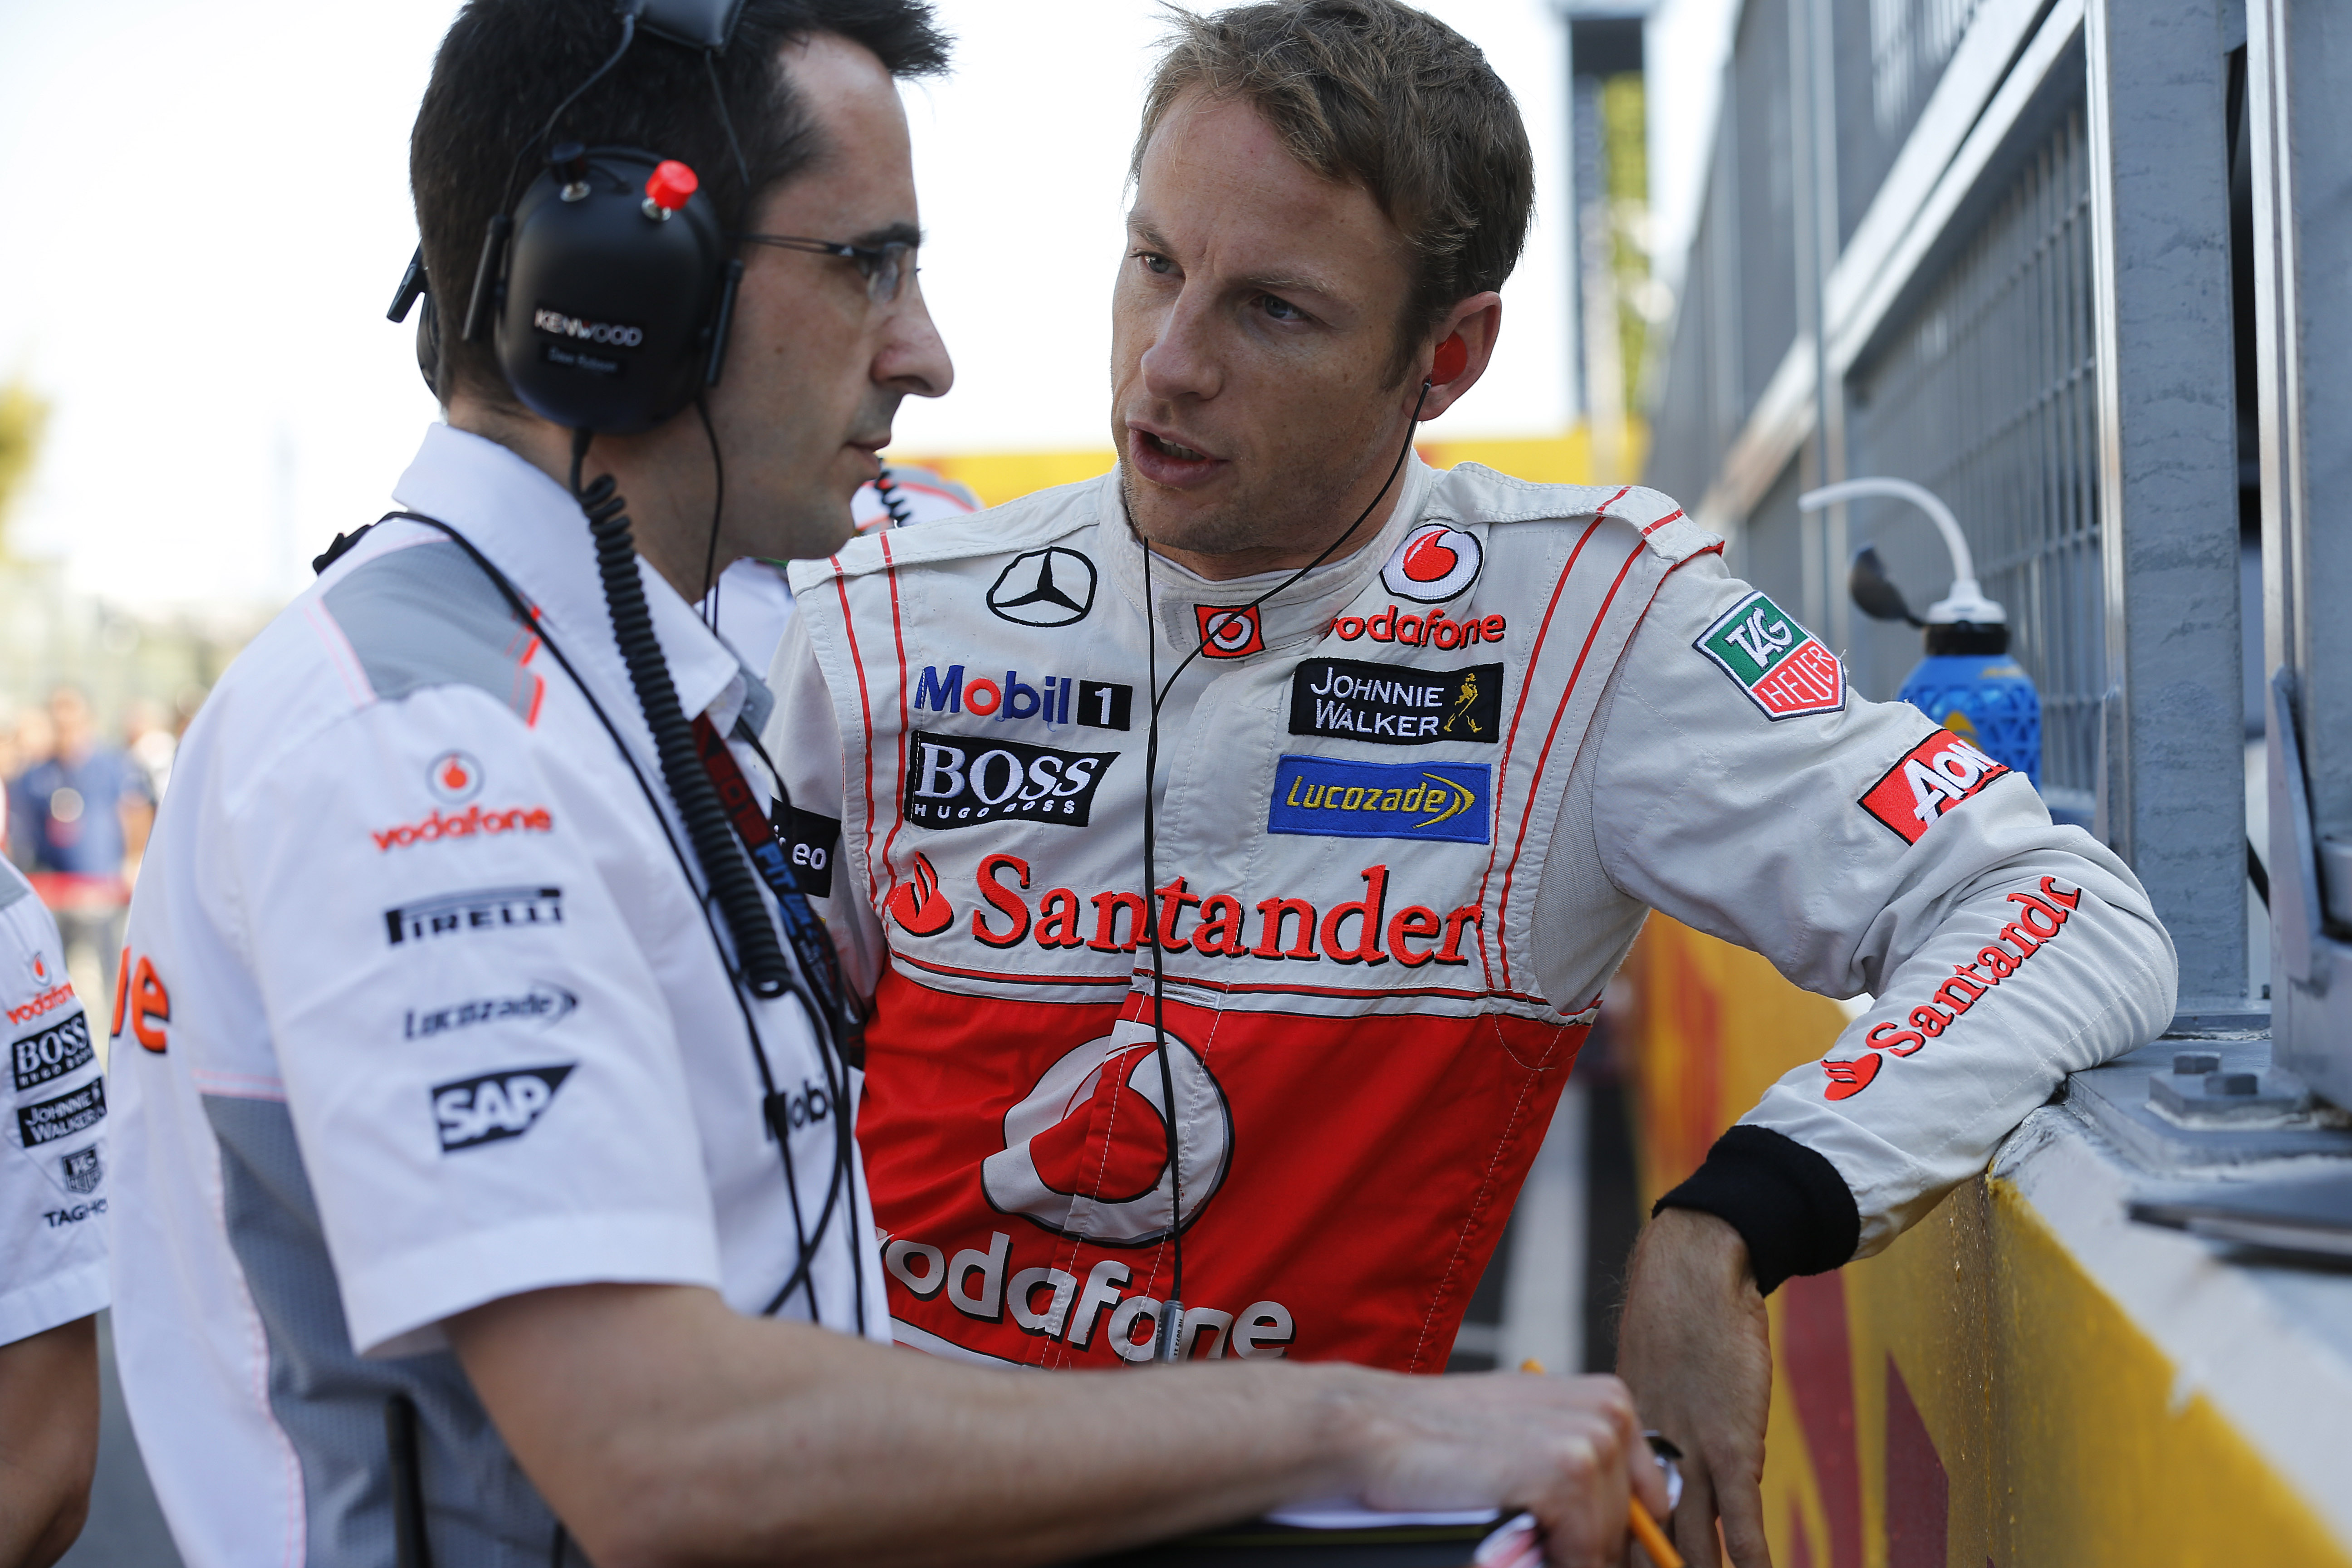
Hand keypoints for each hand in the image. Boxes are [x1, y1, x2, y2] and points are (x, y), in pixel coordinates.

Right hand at [1343, 1369, 1668, 1567]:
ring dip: (1561, 1553)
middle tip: (1521, 1528)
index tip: (1562, 1535)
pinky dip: (1547, 1561)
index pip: (1648, 1503)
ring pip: (1606, 1547)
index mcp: (1608, 1402)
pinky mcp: (1567, 1471)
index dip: (1605, 1535)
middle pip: (1627, 1531)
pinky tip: (1504, 1530)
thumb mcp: (1530, 1436)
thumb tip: (1626, 1535)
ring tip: (1507, 1526)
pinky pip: (1583, 1557)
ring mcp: (1591, 1438)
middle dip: (1581, 1547)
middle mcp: (1610, 1413)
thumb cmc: (1444, 1439)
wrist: (1375, 1430)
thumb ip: (1582, 1468)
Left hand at [1616, 1208, 1772, 1566]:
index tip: (1604, 1564)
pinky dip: (1751, 1559)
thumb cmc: (1672, 1327)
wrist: (1695, 1276)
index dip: (1611, 1551)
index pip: (1609, 1520)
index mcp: (1619, 1445)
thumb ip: (1647, 1433)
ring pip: (1690, 1544)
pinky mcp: (1734, 1448)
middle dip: (1649, 1567)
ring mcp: (1691, 1456)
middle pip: (1643, 1541)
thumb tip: (1654, 1475)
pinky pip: (1742, 1523)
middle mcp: (1646, 1457)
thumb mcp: (1643, 1384)